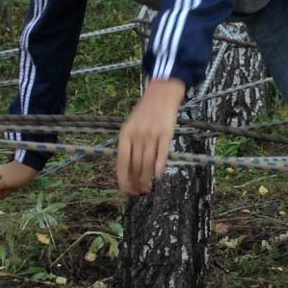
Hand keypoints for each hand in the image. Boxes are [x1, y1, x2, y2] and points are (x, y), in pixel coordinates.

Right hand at [0, 161, 37, 200]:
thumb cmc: (17, 174)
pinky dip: (7, 191)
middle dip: (1, 193)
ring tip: (12, 186)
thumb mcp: (5, 183)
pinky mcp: (2, 182)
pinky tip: (12, 187)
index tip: (3, 188)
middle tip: (9, 187)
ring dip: (5, 192)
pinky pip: (2, 191)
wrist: (30, 167)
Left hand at [117, 78, 186, 195]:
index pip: (121, 161)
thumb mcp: (131, 126)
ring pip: (147, 162)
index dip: (123, 177)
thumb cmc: (145, 113)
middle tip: (138, 193)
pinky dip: (159, 166)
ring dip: (147, 178)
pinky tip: (158, 176)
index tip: (126, 190)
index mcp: (125, 134)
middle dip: (136, 181)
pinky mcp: (166, 133)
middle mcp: (137, 135)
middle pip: (135, 164)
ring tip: (147, 189)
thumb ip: (129, 145)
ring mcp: (152, 134)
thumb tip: (127, 169)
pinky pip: (162, 153)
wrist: (161, 94)